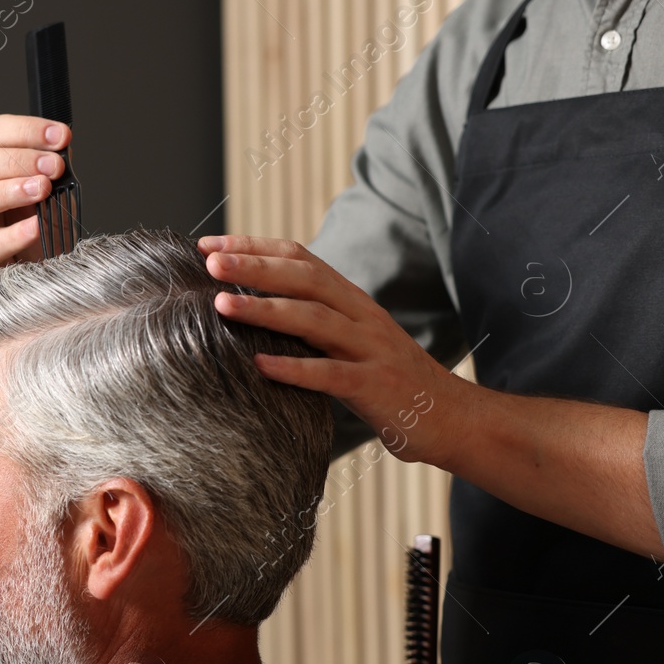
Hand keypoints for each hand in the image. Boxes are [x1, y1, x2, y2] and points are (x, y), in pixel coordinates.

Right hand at [0, 115, 70, 288]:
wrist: (19, 281)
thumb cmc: (27, 233)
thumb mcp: (42, 194)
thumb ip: (49, 170)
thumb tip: (64, 149)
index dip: (25, 130)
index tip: (60, 136)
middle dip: (18, 160)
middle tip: (53, 167)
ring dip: (7, 191)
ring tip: (41, 190)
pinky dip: (11, 235)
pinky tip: (34, 227)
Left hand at [199, 235, 469, 466]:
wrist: (455, 419)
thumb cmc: (390, 383)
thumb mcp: (351, 342)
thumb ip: (313, 324)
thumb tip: (256, 309)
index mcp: (352, 301)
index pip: (301, 259)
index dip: (255, 247)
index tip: (208, 244)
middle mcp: (362, 316)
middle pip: (306, 278)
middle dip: (255, 267)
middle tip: (209, 261)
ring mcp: (371, 350)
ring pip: (315, 320)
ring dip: (266, 309)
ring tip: (221, 305)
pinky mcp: (376, 388)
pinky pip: (331, 375)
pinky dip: (294, 369)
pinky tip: (259, 366)